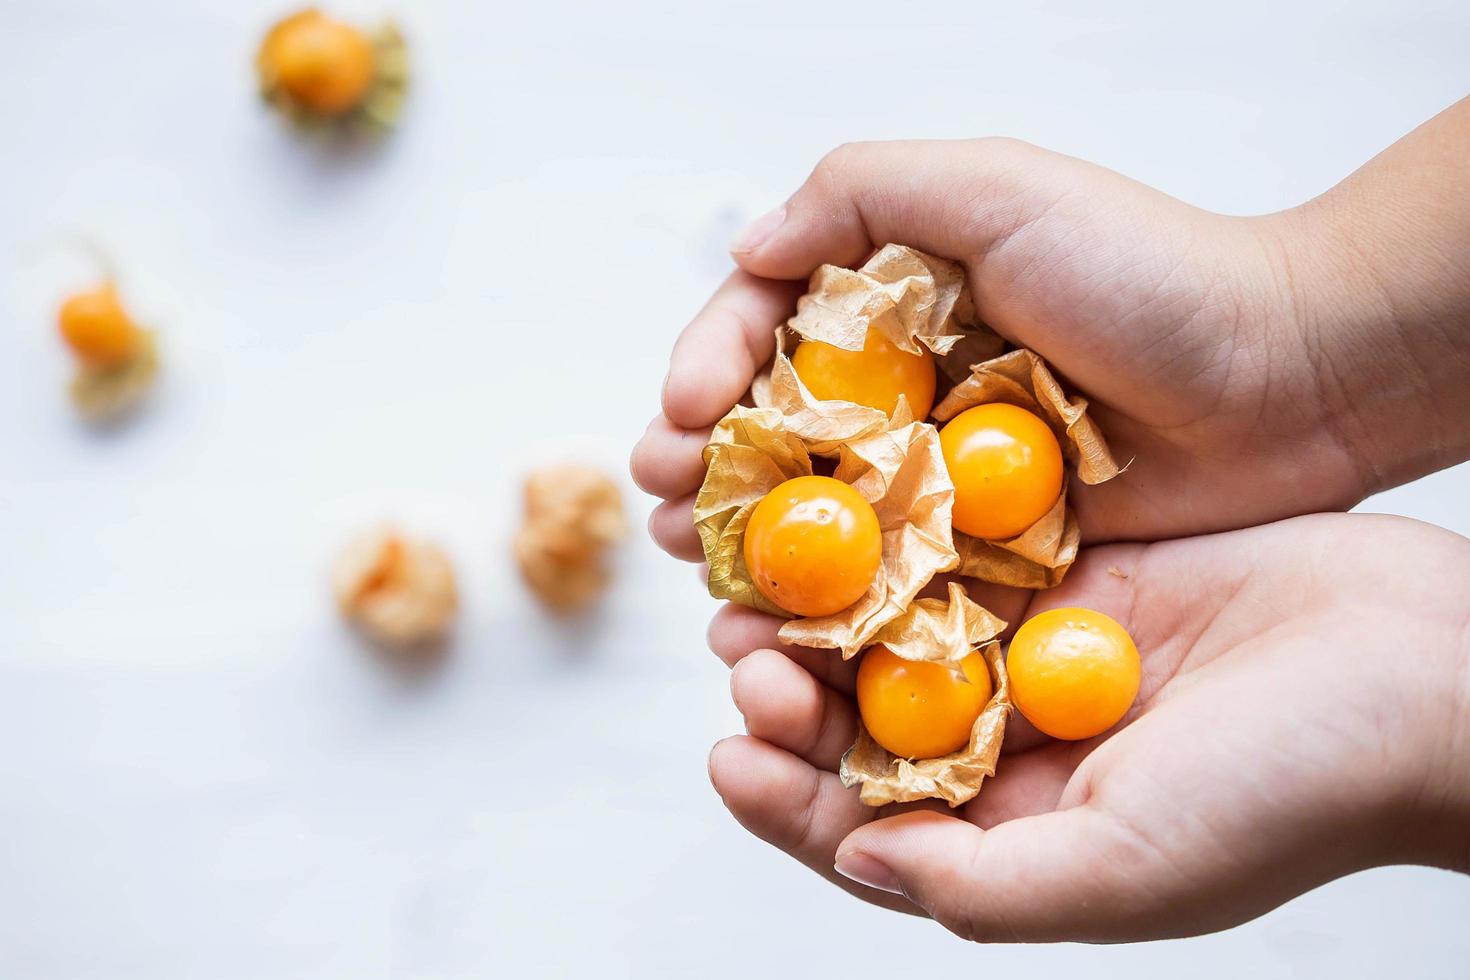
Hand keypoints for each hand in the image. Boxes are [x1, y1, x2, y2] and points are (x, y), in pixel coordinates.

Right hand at [631, 99, 1469, 553]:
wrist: (1287, 379)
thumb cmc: (1149, 272)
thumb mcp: (996, 191)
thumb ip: (861, 195)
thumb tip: (745, 249)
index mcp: (893, 306)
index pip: (767, 333)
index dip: (708, 368)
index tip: (685, 411)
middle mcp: (904, 394)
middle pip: (775, 435)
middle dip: (705, 468)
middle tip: (666, 500)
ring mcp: (940, 482)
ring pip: (818, 519)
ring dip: (747, 546)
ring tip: (700, 567)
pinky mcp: (982, 558)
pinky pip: (889, 587)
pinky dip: (829, 612)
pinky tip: (781, 632)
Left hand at [704, 514, 1469, 941]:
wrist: (1427, 672)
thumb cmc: (1297, 791)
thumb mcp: (1132, 866)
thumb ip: (985, 883)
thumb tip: (859, 862)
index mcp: (1020, 833)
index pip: (868, 831)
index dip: (789, 803)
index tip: (729, 760)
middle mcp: (1017, 747)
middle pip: (866, 728)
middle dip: (794, 699)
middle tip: (746, 656)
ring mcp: (1039, 653)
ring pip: (897, 635)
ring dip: (829, 615)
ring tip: (767, 593)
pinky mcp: (1071, 571)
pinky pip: (962, 557)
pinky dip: (903, 544)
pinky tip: (854, 517)